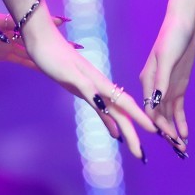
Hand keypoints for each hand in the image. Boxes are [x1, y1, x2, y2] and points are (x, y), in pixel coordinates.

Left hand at [0, 11, 74, 68]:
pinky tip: (46, 68)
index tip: (64, 21)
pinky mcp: (3, 54)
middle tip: (75, 45)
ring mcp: (7, 43)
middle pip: (36, 35)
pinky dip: (34, 63)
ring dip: (48, 52)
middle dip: (55, 39)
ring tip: (67, 56)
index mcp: (2, 22)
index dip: (44, 21)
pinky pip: (22, 59)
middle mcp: (9, 32)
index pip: (27, 21)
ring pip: (32, 48)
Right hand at [21, 9, 157, 159]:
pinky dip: (98, 100)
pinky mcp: (74, 75)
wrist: (44, 39)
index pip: (124, 109)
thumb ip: (99, 107)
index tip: (151, 140)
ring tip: (137, 140)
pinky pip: (88, 89)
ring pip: (112, 103)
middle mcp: (99, 85)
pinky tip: (104, 108)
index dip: (138, 124)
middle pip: (122, 111)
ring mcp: (88, 80)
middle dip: (135, 132)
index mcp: (102, 90)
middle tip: (144, 155)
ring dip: (126, 122)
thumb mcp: (80, 89)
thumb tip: (115, 130)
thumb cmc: (60, 62)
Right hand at [139, 10, 194, 153]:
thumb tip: (155, 103)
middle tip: (178, 150)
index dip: (157, 125)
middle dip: (167, 134)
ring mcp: (167, 88)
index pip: (151, 109)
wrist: (185, 22)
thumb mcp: (167, 58)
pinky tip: (184, 135)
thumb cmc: (173, 36)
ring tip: (181, 149)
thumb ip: (162, 81)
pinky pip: (177, 108)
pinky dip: (180, 121)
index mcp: (148, 81)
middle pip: (159, 116)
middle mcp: (155, 88)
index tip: (167, 139)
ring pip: (168, 115)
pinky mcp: (178, 86)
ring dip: (174, 131)